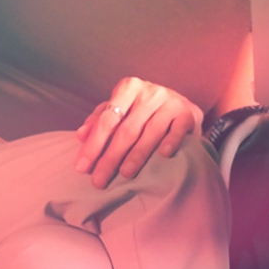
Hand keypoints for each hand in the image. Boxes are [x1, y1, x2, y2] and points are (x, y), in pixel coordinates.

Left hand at [73, 76, 204, 188]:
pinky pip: (178, 129)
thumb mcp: (121, 109)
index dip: (93, 144)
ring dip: (137, 155)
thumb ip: (100, 119)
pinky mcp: (188, 113)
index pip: (107, 118)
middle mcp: (150, 92)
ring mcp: (171, 102)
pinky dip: (170, 142)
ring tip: (124, 175)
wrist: (181, 105)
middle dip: (111, 157)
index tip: (82, 167)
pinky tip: (162, 156)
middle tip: (99, 180)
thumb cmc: (143, 110)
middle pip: (127, 129)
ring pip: (151, 132)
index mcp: (129, 87)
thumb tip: (80, 136)